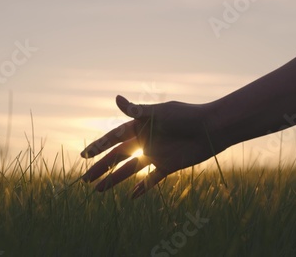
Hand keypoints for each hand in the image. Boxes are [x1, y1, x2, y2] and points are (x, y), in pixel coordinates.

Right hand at [80, 95, 225, 197]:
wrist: (211, 129)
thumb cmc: (186, 116)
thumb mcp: (159, 113)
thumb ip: (138, 110)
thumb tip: (116, 99)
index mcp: (140, 126)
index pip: (114, 137)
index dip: (99, 146)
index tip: (84, 156)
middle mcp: (145, 140)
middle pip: (118, 157)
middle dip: (101, 167)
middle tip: (85, 179)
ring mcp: (155, 154)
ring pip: (130, 170)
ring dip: (115, 179)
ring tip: (98, 190)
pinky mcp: (167, 165)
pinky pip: (152, 179)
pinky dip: (143, 188)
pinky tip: (131, 197)